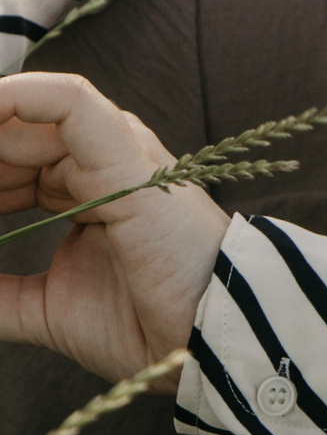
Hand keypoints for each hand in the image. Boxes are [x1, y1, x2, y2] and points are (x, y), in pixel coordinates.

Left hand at [0, 74, 227, 382]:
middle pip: (9, 136)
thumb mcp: (40, 306)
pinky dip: (18, 96)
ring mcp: (114, 150)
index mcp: (83, 186)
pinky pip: (69, 102)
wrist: (198, 338)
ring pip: (28, 113)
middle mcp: (98, 158)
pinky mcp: (125, 154)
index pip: (7, 160)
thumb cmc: (139, 321)